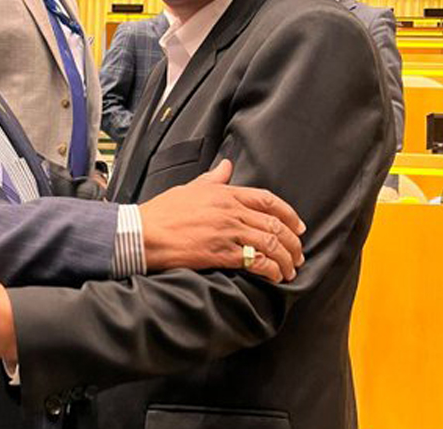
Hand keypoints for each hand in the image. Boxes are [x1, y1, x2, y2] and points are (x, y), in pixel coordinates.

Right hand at [138, 159, 304, 281]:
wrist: (144, 233)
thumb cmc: (163, 212)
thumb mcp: (190, 188)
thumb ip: (213, 179)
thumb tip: (227, 166)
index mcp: (225, 194)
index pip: (268, 200)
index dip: (289, 214)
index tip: (298, 226)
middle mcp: (231, 211)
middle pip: (275, 224)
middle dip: (292, 242)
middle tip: (298, 254)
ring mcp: (228, 233)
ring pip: (270, 244)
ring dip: (285, 259)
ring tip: (289, 270)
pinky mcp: (221, 254)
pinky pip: (256, 261)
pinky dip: (271, 270)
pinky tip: (274, 277)